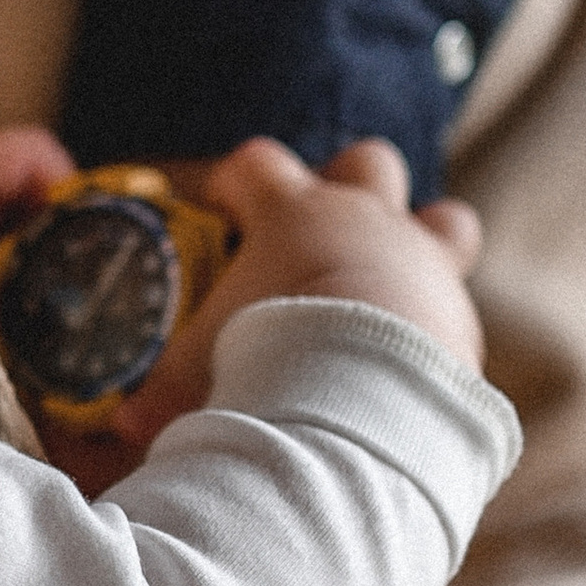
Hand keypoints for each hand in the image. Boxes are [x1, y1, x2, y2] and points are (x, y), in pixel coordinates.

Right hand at [117, 138, 484, 448]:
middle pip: (366, 161)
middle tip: (321, 234)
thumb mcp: (198, 371)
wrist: (368, 396)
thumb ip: (166, 389)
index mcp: (291, 213)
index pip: (255, 163)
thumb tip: (127, 424)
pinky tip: (411, 358)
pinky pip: (456, 302)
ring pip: (443, 216)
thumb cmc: (267, 359)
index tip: (221, 210)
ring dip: (423, 239)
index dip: (236, 181)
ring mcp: (421, 259)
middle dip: (347, 186)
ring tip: (396, 279)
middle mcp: (364, 218)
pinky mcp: (458, 312)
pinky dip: (434, 322)